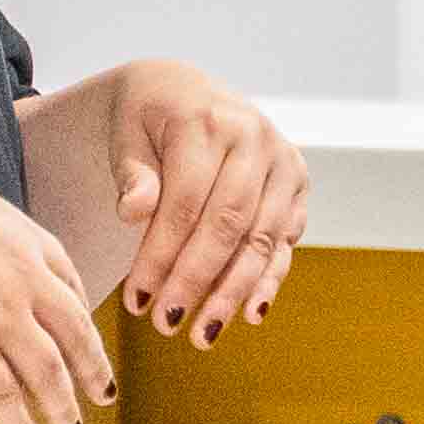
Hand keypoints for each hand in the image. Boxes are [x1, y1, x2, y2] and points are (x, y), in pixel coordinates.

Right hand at [0, 157, 116, 423]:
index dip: (82, 319)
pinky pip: (4, 398)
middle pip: (75, 333)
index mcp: (27, 238)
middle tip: (103, 392)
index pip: (72, 285)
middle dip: (93, 368)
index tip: (85, 339)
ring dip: (65, 407)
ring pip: (49, 373)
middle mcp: (26, 279)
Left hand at [26, 57, 309, 334]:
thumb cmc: (148, 117)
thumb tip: (132, 212)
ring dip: (233, 292)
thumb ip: (132, 174)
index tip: (136, 301)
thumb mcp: (126, 135)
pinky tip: (251, 314)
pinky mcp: (297, 183)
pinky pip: (284, 239)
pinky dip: (269, 280)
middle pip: (228, 224)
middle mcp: (255, 138)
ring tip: (204, 334)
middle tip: (167, 324)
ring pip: (260, 238)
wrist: (186, 89)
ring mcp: (283, 161)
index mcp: (209, 119)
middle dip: (197, 280)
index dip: (160, 256)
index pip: (185, 202)